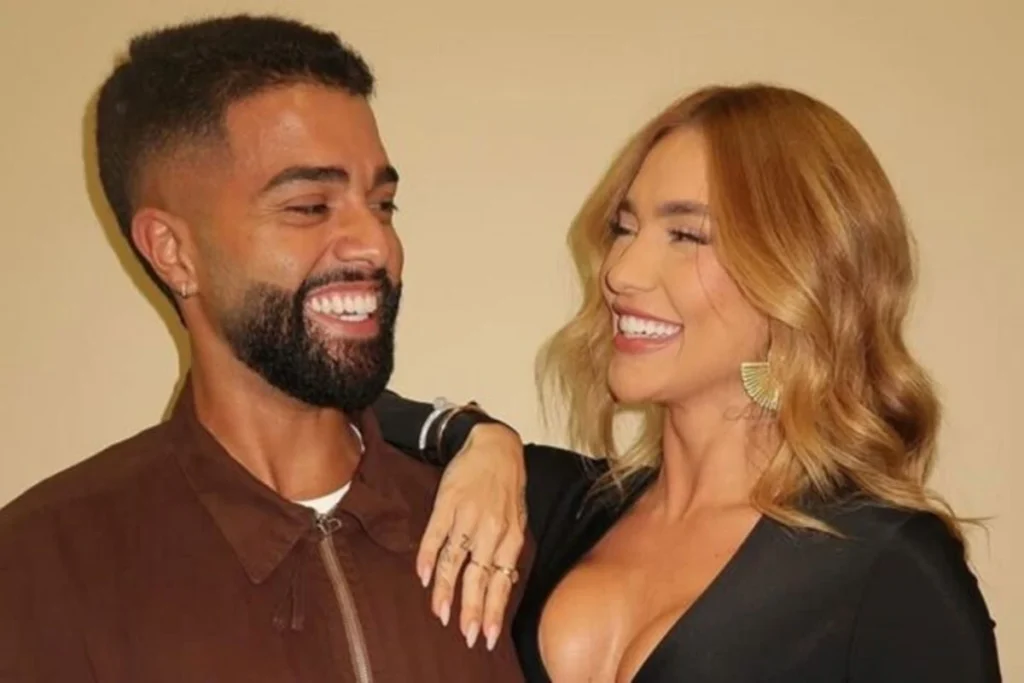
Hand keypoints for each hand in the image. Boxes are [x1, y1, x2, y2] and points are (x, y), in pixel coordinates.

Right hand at [416, 423, 526, 649]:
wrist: (494, 446)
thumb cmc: (507, 486)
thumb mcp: (516, 518)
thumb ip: (506, 549)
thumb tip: (499, 584)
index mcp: (511, 536)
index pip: (501, 581)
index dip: (494, 609)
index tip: (488, 635)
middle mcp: (491, 530)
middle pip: (479, 577)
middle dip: (472, 610)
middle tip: (466, 635)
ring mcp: (468, 517)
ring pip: (455, 562)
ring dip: (446, 591)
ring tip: (441, 614)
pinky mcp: (448, 504)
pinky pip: (435, 536)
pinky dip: (427, 558)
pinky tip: (423, 577)